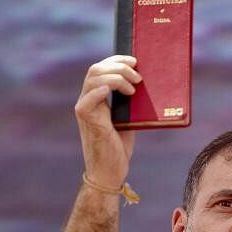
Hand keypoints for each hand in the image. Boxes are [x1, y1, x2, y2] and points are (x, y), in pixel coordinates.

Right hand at [74, 55, 141, 189]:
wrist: (110, 171)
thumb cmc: (119, 146)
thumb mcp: (128, 118)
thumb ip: (129, 102)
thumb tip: (145, 85)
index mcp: (96, 97)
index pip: (101, 68)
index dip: (116, 60)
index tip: (135, 60)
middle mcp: (88, 100)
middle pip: (96, 70)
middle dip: (118, 66)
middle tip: (138, 75)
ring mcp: (86, 110)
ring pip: (93, 80)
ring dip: (115, 78)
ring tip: (133, 87)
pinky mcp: (88, 122)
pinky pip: (87, 102)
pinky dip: (98, 91)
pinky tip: (110, 89)